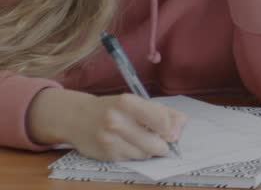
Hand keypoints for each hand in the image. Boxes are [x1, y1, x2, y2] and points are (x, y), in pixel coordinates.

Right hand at [28, 89, 185, 161]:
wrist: (76, 117)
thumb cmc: (113, 108)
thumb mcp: (137, 102)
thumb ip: (164, 112)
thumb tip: (182, 126)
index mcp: (127, 102)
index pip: (161, 120)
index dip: (172, 129)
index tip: (172, 132)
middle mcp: (116, 121)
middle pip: (156, 143)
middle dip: (163, 144)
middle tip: (161, 140)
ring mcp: (109, 140)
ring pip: (145, 154)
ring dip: (149, 150)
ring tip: (141, 140)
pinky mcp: (106, 155)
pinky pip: (132, 160)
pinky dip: (135, 154)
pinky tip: (127, 145)